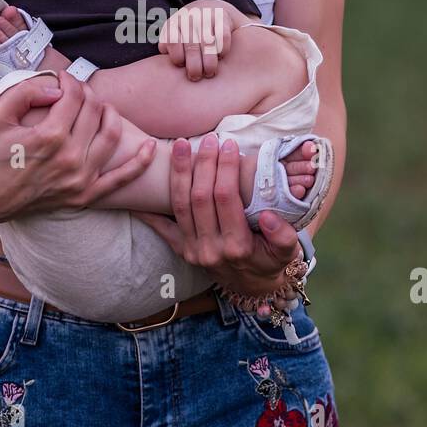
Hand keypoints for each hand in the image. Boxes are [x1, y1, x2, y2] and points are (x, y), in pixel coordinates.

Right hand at [0, 71, 155, 221]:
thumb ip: (27, 91)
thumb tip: (57, 88)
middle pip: (94, 110)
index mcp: (49, 136)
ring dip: (111, 114)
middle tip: (75, 92)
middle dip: (87, 94)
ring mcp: (81, 179)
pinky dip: (140, 162)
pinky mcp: (86, 195)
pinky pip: (122, 179)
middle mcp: (70, 158)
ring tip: (99, 108)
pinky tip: (150, 145)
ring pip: (112, 134)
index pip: (74, 96)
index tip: (62, 80)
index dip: (70, 81)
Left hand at [133, 134, 301, 314]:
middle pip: (200, 197)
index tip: (229, 145)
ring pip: (180, 205)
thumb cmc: (271, 262)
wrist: (253, 288)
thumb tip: (270, 216)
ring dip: (179, 172)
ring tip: (180, 145)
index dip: (226, 169)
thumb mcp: (287, 253)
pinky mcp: (181, 250)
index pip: (225, 198)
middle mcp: (210, 249)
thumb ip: (283, 236)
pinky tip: (139, 187)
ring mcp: (192, 250)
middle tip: (209, 139)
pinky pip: (161, 227)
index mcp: (237, 246)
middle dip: (203, 163)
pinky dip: (149, 208)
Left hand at [158, 0, 238, 79]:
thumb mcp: (173, 35)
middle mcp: (189, 18)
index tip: (182, 65)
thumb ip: (167, 47)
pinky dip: (223, 50)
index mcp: (174, 24)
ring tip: (210, 72)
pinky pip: (223, 37)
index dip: (177, 57)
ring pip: (208, 42)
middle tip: (196, 77)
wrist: (210, 9)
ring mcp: (206, 16)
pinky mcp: (222, 18)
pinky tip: (220, 56)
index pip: (172, 41)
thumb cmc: (187, 31)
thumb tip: (163, 63)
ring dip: (210, 61)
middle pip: (191, 45)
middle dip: (194, 66)